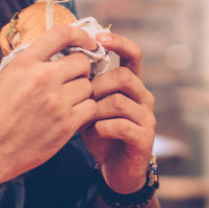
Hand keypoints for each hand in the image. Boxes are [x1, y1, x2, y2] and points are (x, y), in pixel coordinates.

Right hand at [0, 24, 98, 181]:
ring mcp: (56, 102)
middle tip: (73, 80)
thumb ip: (32, 63)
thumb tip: (56, 52)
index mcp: (26, 63)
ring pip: (88, 86)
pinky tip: (73, 115)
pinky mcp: (66, 124)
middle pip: (82, 62)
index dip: (80, 35)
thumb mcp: (7, 77)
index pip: (61, 34)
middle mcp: (43, 78)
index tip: (87, 42)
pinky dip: (85, 111)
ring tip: (68, 101)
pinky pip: (90, 108)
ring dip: (82, 92)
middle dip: (80, 70)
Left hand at [82, 31, 156, 193]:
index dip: (119, 42)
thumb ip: (84, 86)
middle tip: (80, 98)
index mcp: (132, 84)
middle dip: (97, 85)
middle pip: (124, 76)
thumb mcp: (89, 106)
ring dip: (96, 110)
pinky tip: (92, 133)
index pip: (133, 54)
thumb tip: (62, 61)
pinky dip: (101, 128)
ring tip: (84, 119)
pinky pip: (121, 125)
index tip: (99, 38)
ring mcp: (146, 117)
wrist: (115, 169)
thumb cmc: (100, 133)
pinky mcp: (144, 138)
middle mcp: (143, 97)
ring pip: (120, 101)